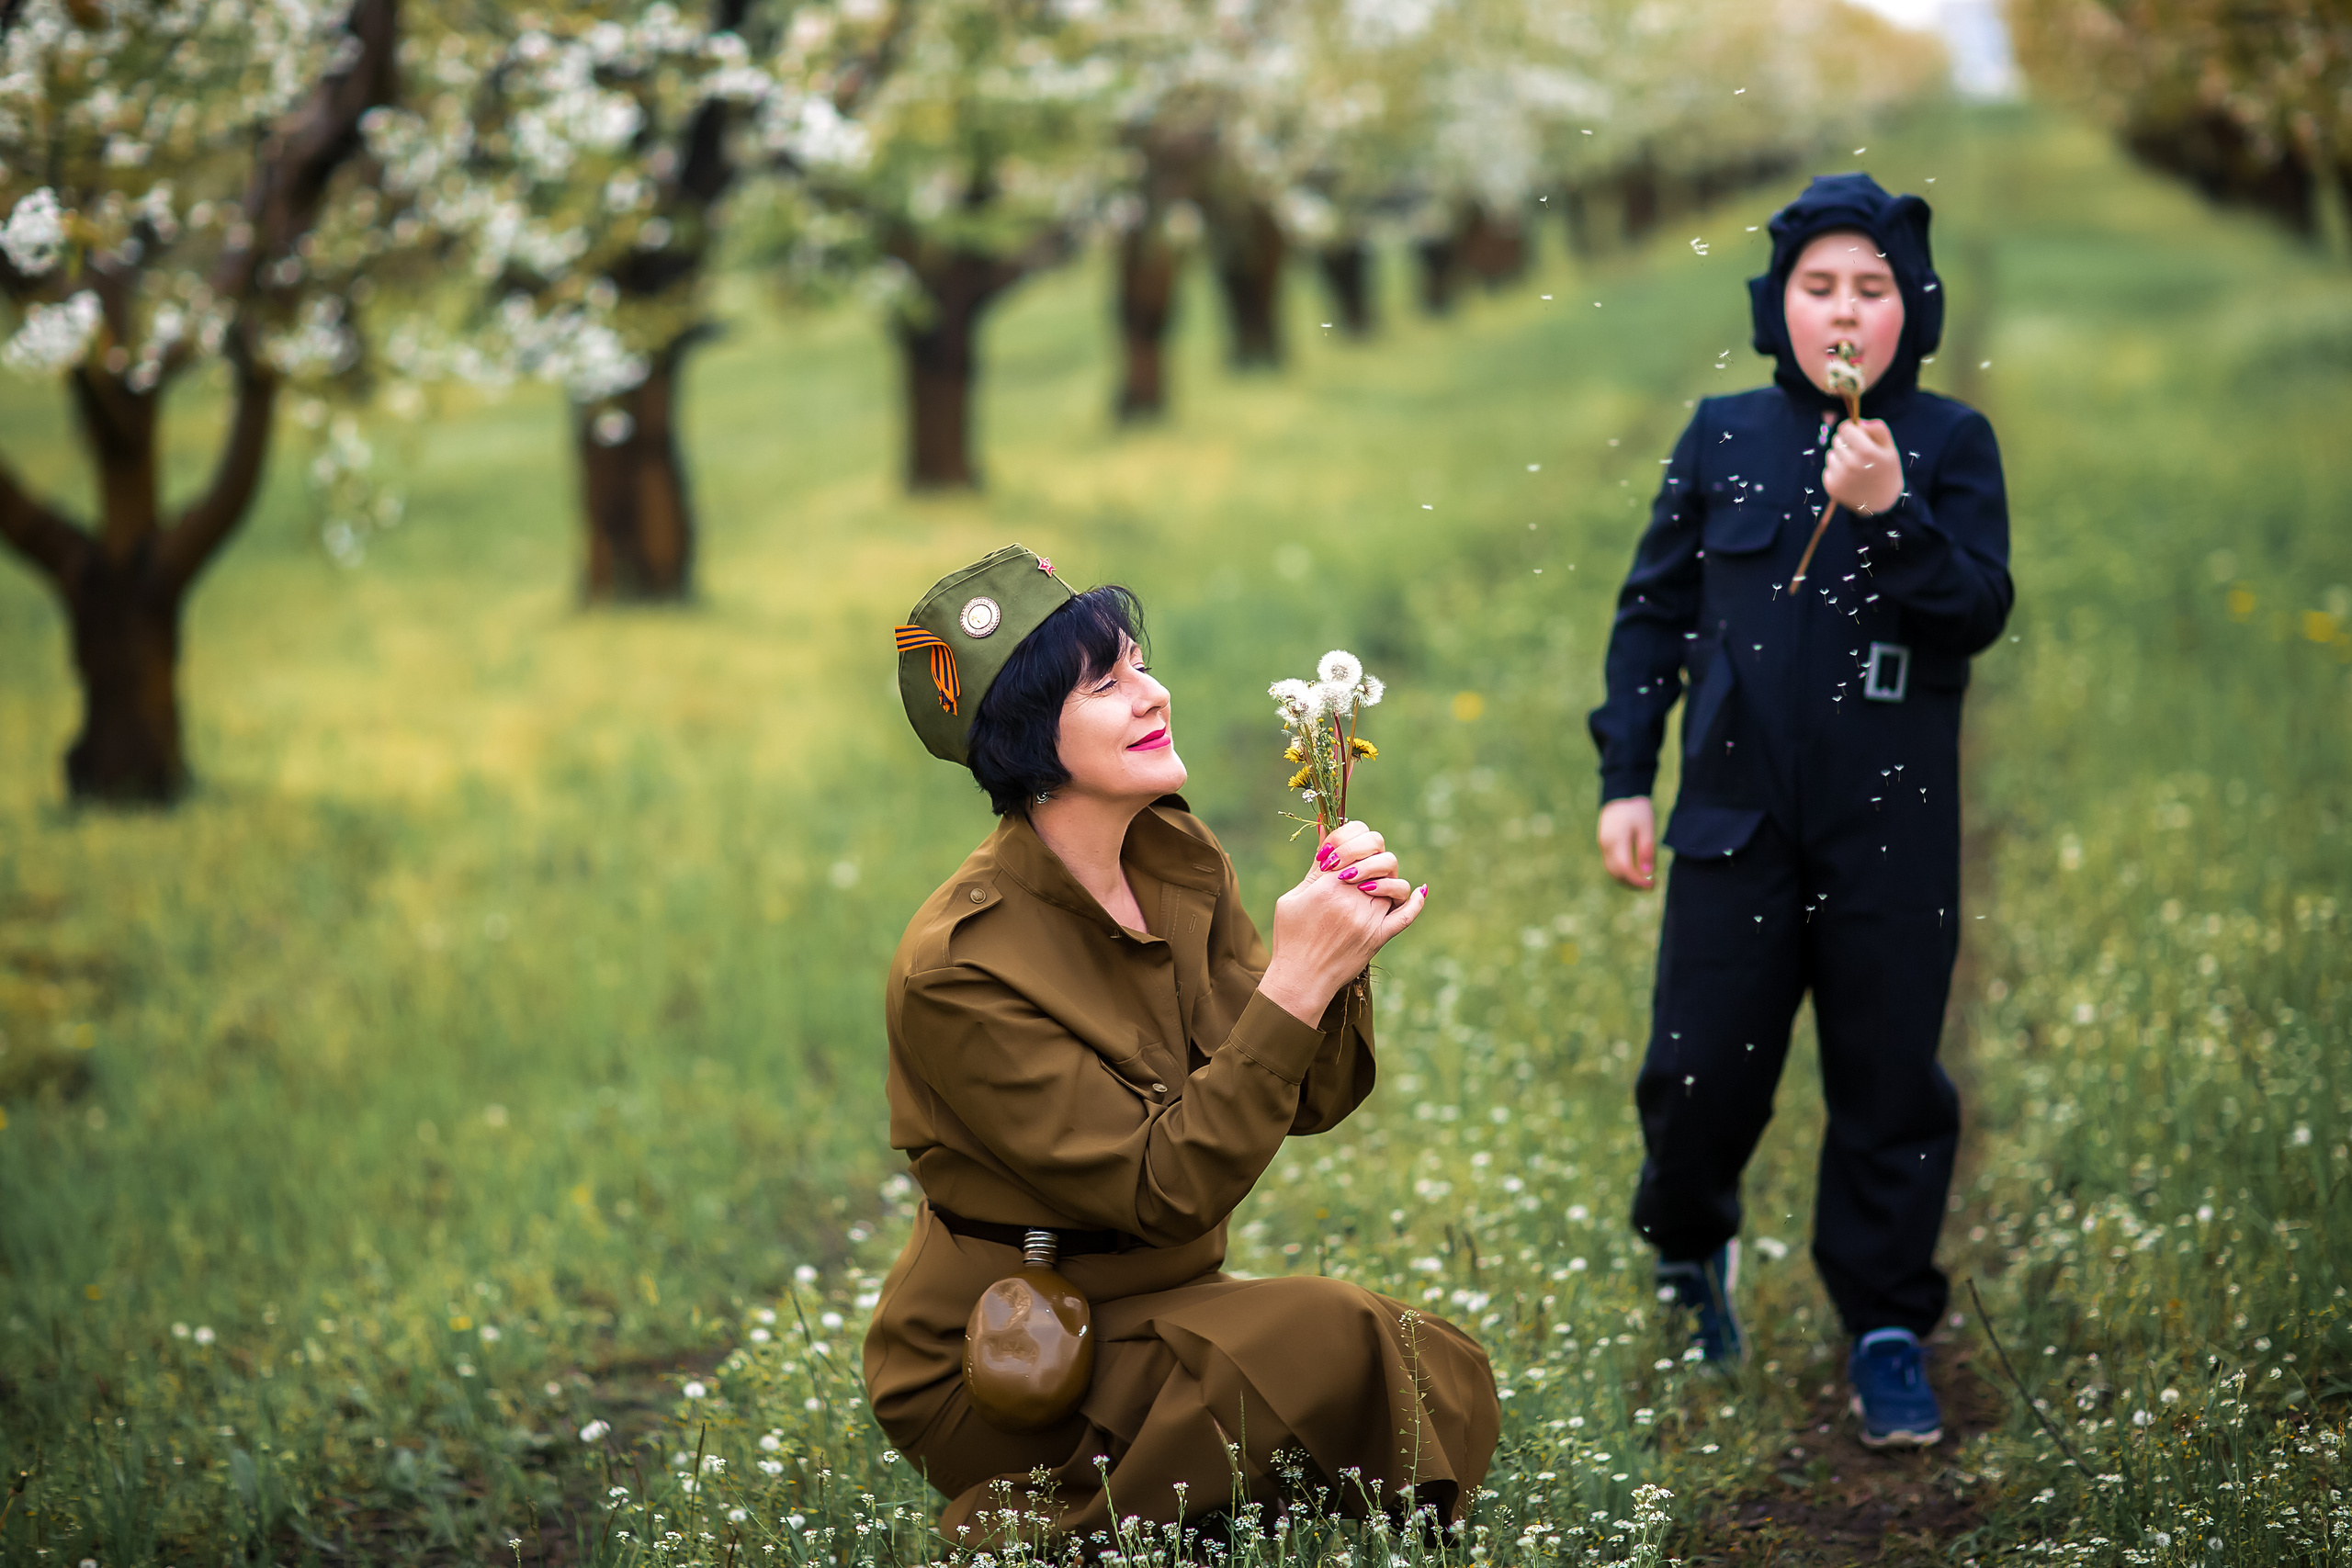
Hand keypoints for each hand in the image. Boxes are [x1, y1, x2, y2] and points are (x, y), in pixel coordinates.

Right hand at [1259, 820, 1426, 1024]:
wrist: (1300, 980)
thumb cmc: (1290, 937)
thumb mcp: (1293, 898)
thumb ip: (1315, 868)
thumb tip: (1325, 831)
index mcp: (1328, 884)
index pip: (1354, 839)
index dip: (1350, 838)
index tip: (1339, 852)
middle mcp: (1353, 898)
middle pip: (1379, 855)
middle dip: (1369, 852)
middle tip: (1354, 866)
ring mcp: (1370, 918)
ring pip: (1395, 881)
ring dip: (1384, 876)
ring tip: (1368, 884)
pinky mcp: (1380, 937)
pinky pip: (1406, 915)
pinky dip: (1417, 901)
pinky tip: (1421, 890)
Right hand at [1597, 796, 1655, 890]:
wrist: (1621, 794)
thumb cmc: (1637, 809)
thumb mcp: (1646, 827)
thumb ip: (1646, 850)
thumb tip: (1647, 874)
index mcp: (1616, 840)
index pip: (1625, 869)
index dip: (1638, 881)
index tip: (1653, 885)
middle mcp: (1606, 845)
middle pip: (1616, 873)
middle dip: (1633, 884)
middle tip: (1651, 887)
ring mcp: (1603, 845)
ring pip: (1611, 870)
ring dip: (1626, 880)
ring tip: (1643, 882)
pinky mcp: (1604, 844)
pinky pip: (1610, 863)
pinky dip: (1621, 872)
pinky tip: (1634, 872)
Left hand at [1822, 417, 1903, 517]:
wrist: (1883, 502)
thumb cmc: (1887, 471)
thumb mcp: (1890, 448)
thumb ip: (1878, 429)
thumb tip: (1858, 421)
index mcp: (1867, 452)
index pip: (1845, 428)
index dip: (1851, 429)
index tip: (1856, 434)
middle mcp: (1851, 464)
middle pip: (1837, 440)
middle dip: (1846, 442)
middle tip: (1859, 454)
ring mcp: (1840, 477)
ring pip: (1831, 454)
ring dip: (1840, 456)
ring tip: (1855, 466)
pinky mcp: (1831, 487)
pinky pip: (1828, 468)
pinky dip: (1836, 470)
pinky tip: (1849, 477)